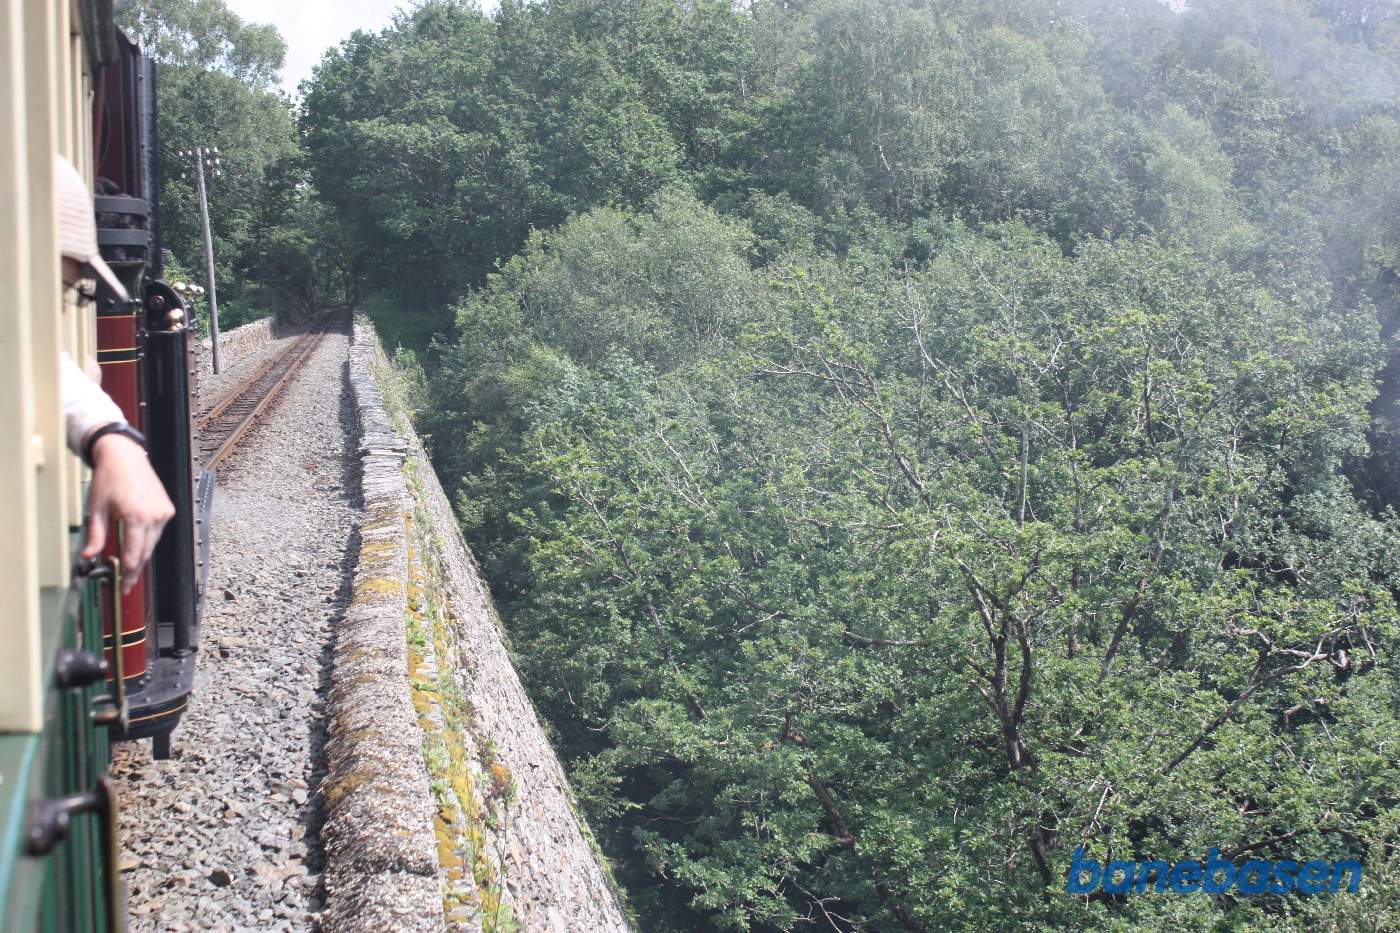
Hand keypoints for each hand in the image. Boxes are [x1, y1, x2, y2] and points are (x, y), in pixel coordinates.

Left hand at [82, 432, 175, 592]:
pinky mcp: (167, 509)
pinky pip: (158, 532)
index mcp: (136, 517)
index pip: (135, 554)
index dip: (128, 573)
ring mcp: (164, 512)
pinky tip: (138, 545)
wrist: (125, 457)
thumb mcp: (96, 508)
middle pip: (146, 552)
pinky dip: (148, 540)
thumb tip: (88, 556)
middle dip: (136, 569)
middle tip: (127, 584)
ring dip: (142, 555)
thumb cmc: (110, 479)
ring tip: (131, 569)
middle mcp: (155, 516)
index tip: (123, 585)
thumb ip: (95, 535)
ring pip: (153, 543)